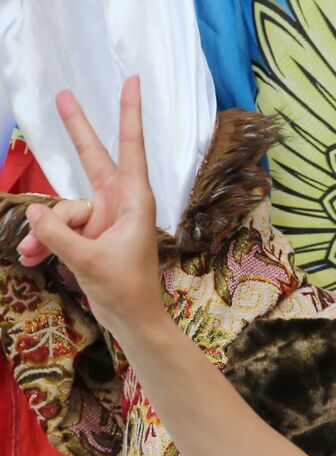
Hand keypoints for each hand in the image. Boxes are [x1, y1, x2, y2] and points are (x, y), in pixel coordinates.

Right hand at [18, 77, 163, 333]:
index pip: (130, 148)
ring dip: (45, 233)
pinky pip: (56, 228)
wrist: (132, 320)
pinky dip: (42, 243)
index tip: (132, 82)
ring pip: (61, 208)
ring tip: (34, 256)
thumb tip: (34, 212)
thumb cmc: (125, 291)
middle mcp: (118, 203)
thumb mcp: (89, 261)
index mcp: (133, 201)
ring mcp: (102, 218)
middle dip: (75, 128)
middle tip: (61, 92)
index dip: (129, 114)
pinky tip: (30, 259)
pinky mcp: (88, 234)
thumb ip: (58, 235)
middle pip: (91, 157)